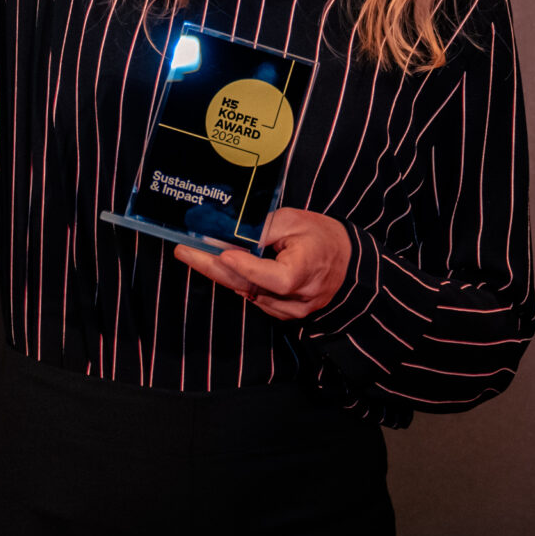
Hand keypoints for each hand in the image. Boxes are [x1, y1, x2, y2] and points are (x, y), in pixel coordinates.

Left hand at [173, 208, 350, 319]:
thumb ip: (266, 228)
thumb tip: (232, 230)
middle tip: (185, 252)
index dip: (246, 266)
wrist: (349, 264)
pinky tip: (221, 266)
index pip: (273, 276)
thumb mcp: (298, 221)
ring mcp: (290, 310)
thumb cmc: (323, 238)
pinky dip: (238, 281)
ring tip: (194, 253)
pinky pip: (255, 297)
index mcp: (306, 274)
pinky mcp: (285, 314)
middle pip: (249, 286)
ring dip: (221, 274)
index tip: (222, 253)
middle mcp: (297, 299)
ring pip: (248, 293)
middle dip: (212, 268)